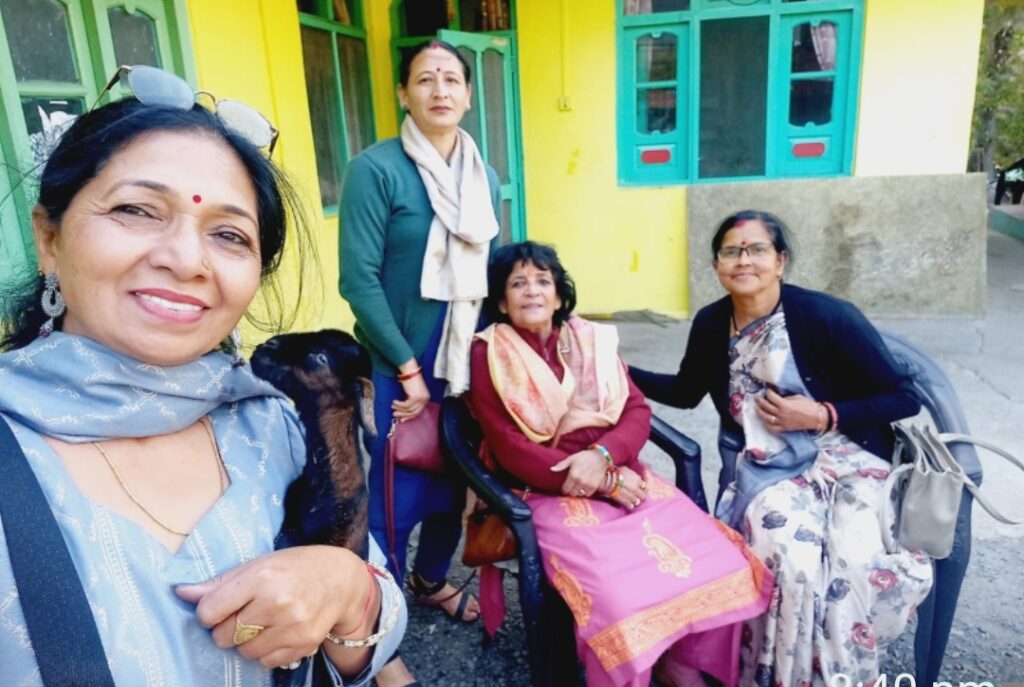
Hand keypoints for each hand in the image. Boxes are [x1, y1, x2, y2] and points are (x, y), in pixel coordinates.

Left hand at [175, 545, 372, 670]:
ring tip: (262, 623)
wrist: (342, 579)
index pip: (209, 611)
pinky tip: (278, 632)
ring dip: (247, 641)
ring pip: (244, 652)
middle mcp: (277, 603)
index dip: (209, 612)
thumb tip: (180, 593)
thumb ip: (220, 583)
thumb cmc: (294, 567)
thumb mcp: (259, 564)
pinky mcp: (304, 644)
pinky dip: (266, 651)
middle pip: (224, 635)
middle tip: (243, 614)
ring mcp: (293, 627)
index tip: (220, 606)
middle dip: (227, 628)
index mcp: (262, 578)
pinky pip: (267, 661)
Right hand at [392, 362, 430, 420]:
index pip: (418, 411)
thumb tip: (404, 411)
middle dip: (403, 415)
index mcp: (426, 398)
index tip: (402, 419)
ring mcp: (421, 398)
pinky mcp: (416, 396)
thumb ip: (411, 401)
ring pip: (409, 409)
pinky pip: (406, 405)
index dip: (409, 416)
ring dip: (399, 409)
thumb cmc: (410, 380)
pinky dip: (399, 405)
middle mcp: (425, 399)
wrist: (410, 370)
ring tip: (393, 407)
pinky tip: (394, 402)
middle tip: (395, 414)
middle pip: (414, 412)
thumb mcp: (413, 392)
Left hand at [550, 449, 607, 496]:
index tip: (565, 487)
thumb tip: (551, 469)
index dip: (564, 489)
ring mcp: (588, 484)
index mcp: (573, 474)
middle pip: (572, 493)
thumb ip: (561, 465)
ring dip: (578, 492)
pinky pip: (588, 494)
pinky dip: (585, 492)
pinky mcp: (595, 486)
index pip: (565, 489)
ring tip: (578, 487)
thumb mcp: (572, 458)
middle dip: (570, 491)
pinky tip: (585, 487)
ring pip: (579, 494)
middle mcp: (580, 481)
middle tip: (571, 487)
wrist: (600, 457)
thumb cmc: (584, 457)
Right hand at [606, 465, 647, 509]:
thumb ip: (633, 474)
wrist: (607, 480)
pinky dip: (630, 505)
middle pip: (643, 495)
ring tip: (632, 500)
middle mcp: (636, 488)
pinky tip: (629, 504)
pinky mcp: (625, 501)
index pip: (644, 485)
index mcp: (637, 480)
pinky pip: (630, 506)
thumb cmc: (615, 472)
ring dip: (635, 501)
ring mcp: (631, 495)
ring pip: (637, 501)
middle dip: (641, 495)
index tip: (640, 488)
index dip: (642, 487)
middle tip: (638, 495)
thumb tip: (637, 477)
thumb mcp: (626, 469)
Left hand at [755, 389, 822, 432]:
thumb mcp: (796, 397)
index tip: (767, 390)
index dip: (768, 392)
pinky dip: (766, 423)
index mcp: (784, 405)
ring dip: (760, 411)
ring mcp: (782, 422)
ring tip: (757, 407)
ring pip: (766, 417)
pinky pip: (771, 427)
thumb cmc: (809, 406)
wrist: (817, 417)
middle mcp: (781, 414)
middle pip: (765, 406)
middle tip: (757, 397)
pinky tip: (764, 419)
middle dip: (760, 400)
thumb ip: (785, 397)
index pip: (771, 397)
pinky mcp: (784, 428)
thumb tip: (776, 396)